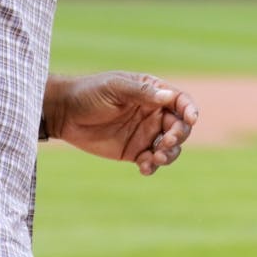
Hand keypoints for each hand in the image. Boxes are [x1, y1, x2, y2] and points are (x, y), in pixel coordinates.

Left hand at [44, 72, 198, 175]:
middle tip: (165, 142)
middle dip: (178, 135)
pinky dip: (153, 166)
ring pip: (170, 147)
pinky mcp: (134, 152)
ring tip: (156, 158)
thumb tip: (169, 97)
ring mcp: (145, 134)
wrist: (64, 114)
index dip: (190, 109)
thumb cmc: (90, 93)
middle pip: (180, 126)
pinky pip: (152, 161)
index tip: (191, 119)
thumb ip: (142, 92)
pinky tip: (145, 168)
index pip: (181, 101)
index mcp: (154, 94)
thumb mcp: (116, 88)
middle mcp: (154, 114)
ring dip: (170, 154)